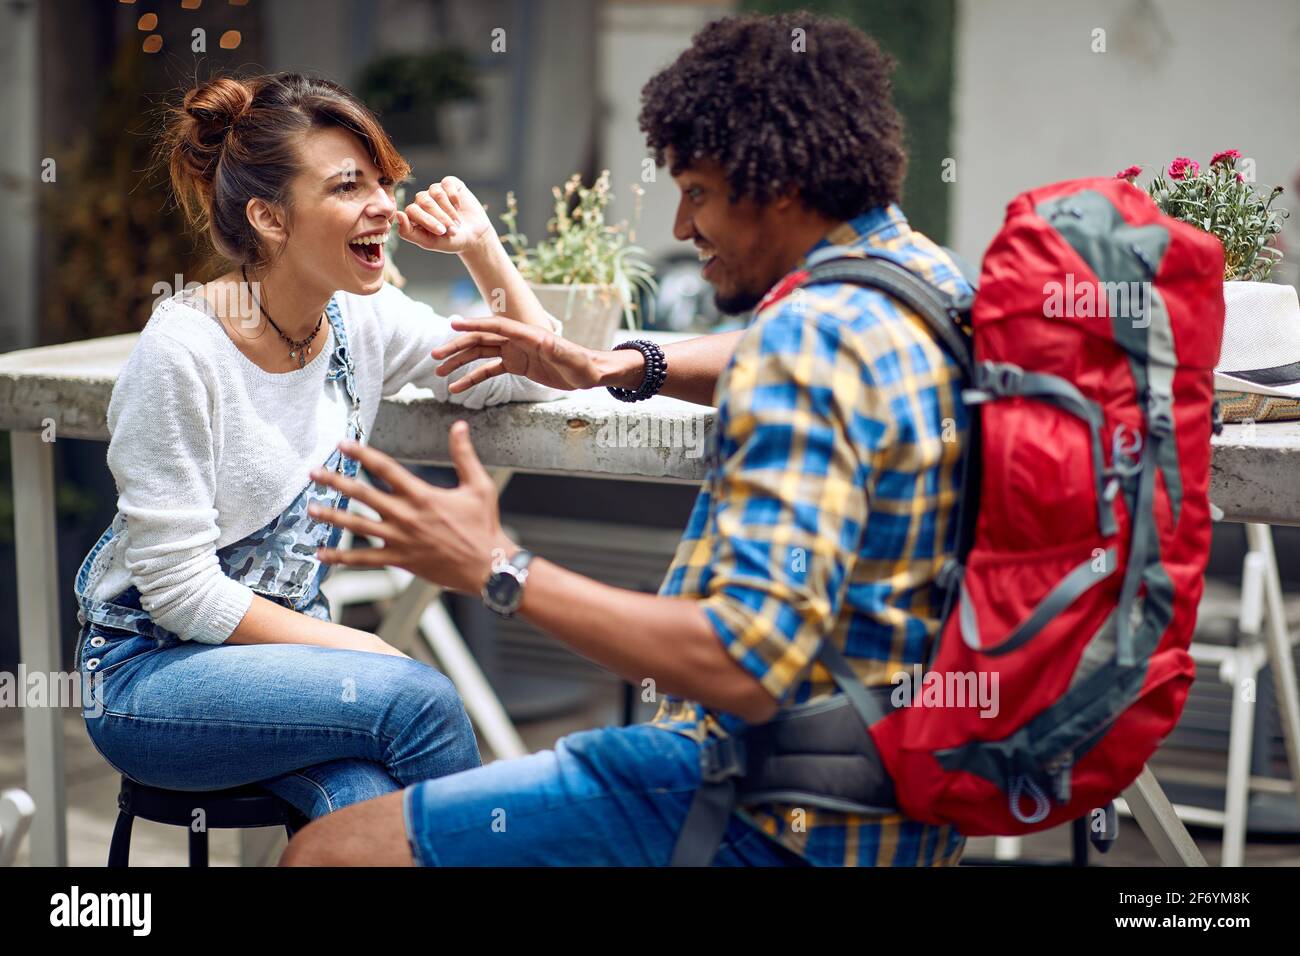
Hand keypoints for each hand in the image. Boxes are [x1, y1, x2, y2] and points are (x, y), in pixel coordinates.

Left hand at [306, 423, 515, 594]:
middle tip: (314, 473)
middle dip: (336, 482)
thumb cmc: (484, 525)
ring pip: (357, 526)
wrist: (487, 566)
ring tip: (311, 509)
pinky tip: (321, 554)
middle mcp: (406, 516)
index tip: (342, 444)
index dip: (362, 454)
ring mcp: (400, 540)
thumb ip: (464, 455)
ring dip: (332, 517)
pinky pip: (364, 559)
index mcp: (422, 495)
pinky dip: (341, 558)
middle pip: (362, 494)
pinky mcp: (399, 561)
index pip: (385, 468)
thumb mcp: (479, 485)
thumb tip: (459, 425)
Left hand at [396, 176, 494, 255]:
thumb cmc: (450, 241)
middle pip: (424, 201)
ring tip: (457, 223)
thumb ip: (409, 232)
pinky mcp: (449, 183)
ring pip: (436, 193)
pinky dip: (454, 197)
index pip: (411, 211)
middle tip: (452, 230)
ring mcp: (435, 191)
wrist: (474, 236)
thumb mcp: (429, 242)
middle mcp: (422, 200)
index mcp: (414, 214)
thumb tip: (398, 214)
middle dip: (440, 217)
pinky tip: (459, 207)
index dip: (427, 221)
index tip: (441, 232)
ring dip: (449, 210)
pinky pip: (447, 184)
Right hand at [430, 316, 606, 394]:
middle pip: (480, 339)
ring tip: (439, 372)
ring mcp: (514, 352)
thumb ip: (555, 349)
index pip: (495, 326)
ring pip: (480, 354)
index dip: (474, 325)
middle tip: (435, 355)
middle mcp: (517, 340)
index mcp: (527, 334)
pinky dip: (473, 378)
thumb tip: (541, 341)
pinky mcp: (516, 365)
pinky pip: (489, 370)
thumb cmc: (581, 363)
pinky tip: (457, 387)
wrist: (589, 373)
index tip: (453, 326)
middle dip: (457, 347)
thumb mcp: (569, 356)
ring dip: (459, 362)